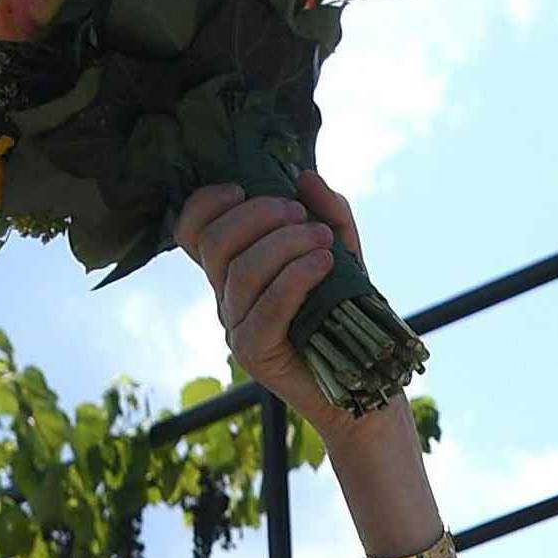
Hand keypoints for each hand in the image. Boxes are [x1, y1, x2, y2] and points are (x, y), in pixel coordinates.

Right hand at [176, 170, 361, 427]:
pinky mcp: (254, 353)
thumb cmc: (347, 312)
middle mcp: (226, 297)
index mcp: (234, 268)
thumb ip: (329, 212)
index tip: (242, 187)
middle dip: (259, 216)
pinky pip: (266, 307)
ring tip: (324, 243)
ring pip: (242, 272)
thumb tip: (304, 177)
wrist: (364, 380)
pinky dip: (295, 277)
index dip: (205, 203)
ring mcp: (236, 327)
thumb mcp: (343, 251)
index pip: (192, 232)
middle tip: (303, 217)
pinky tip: (323, 264)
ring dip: (285, 245)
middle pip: (215, 244)